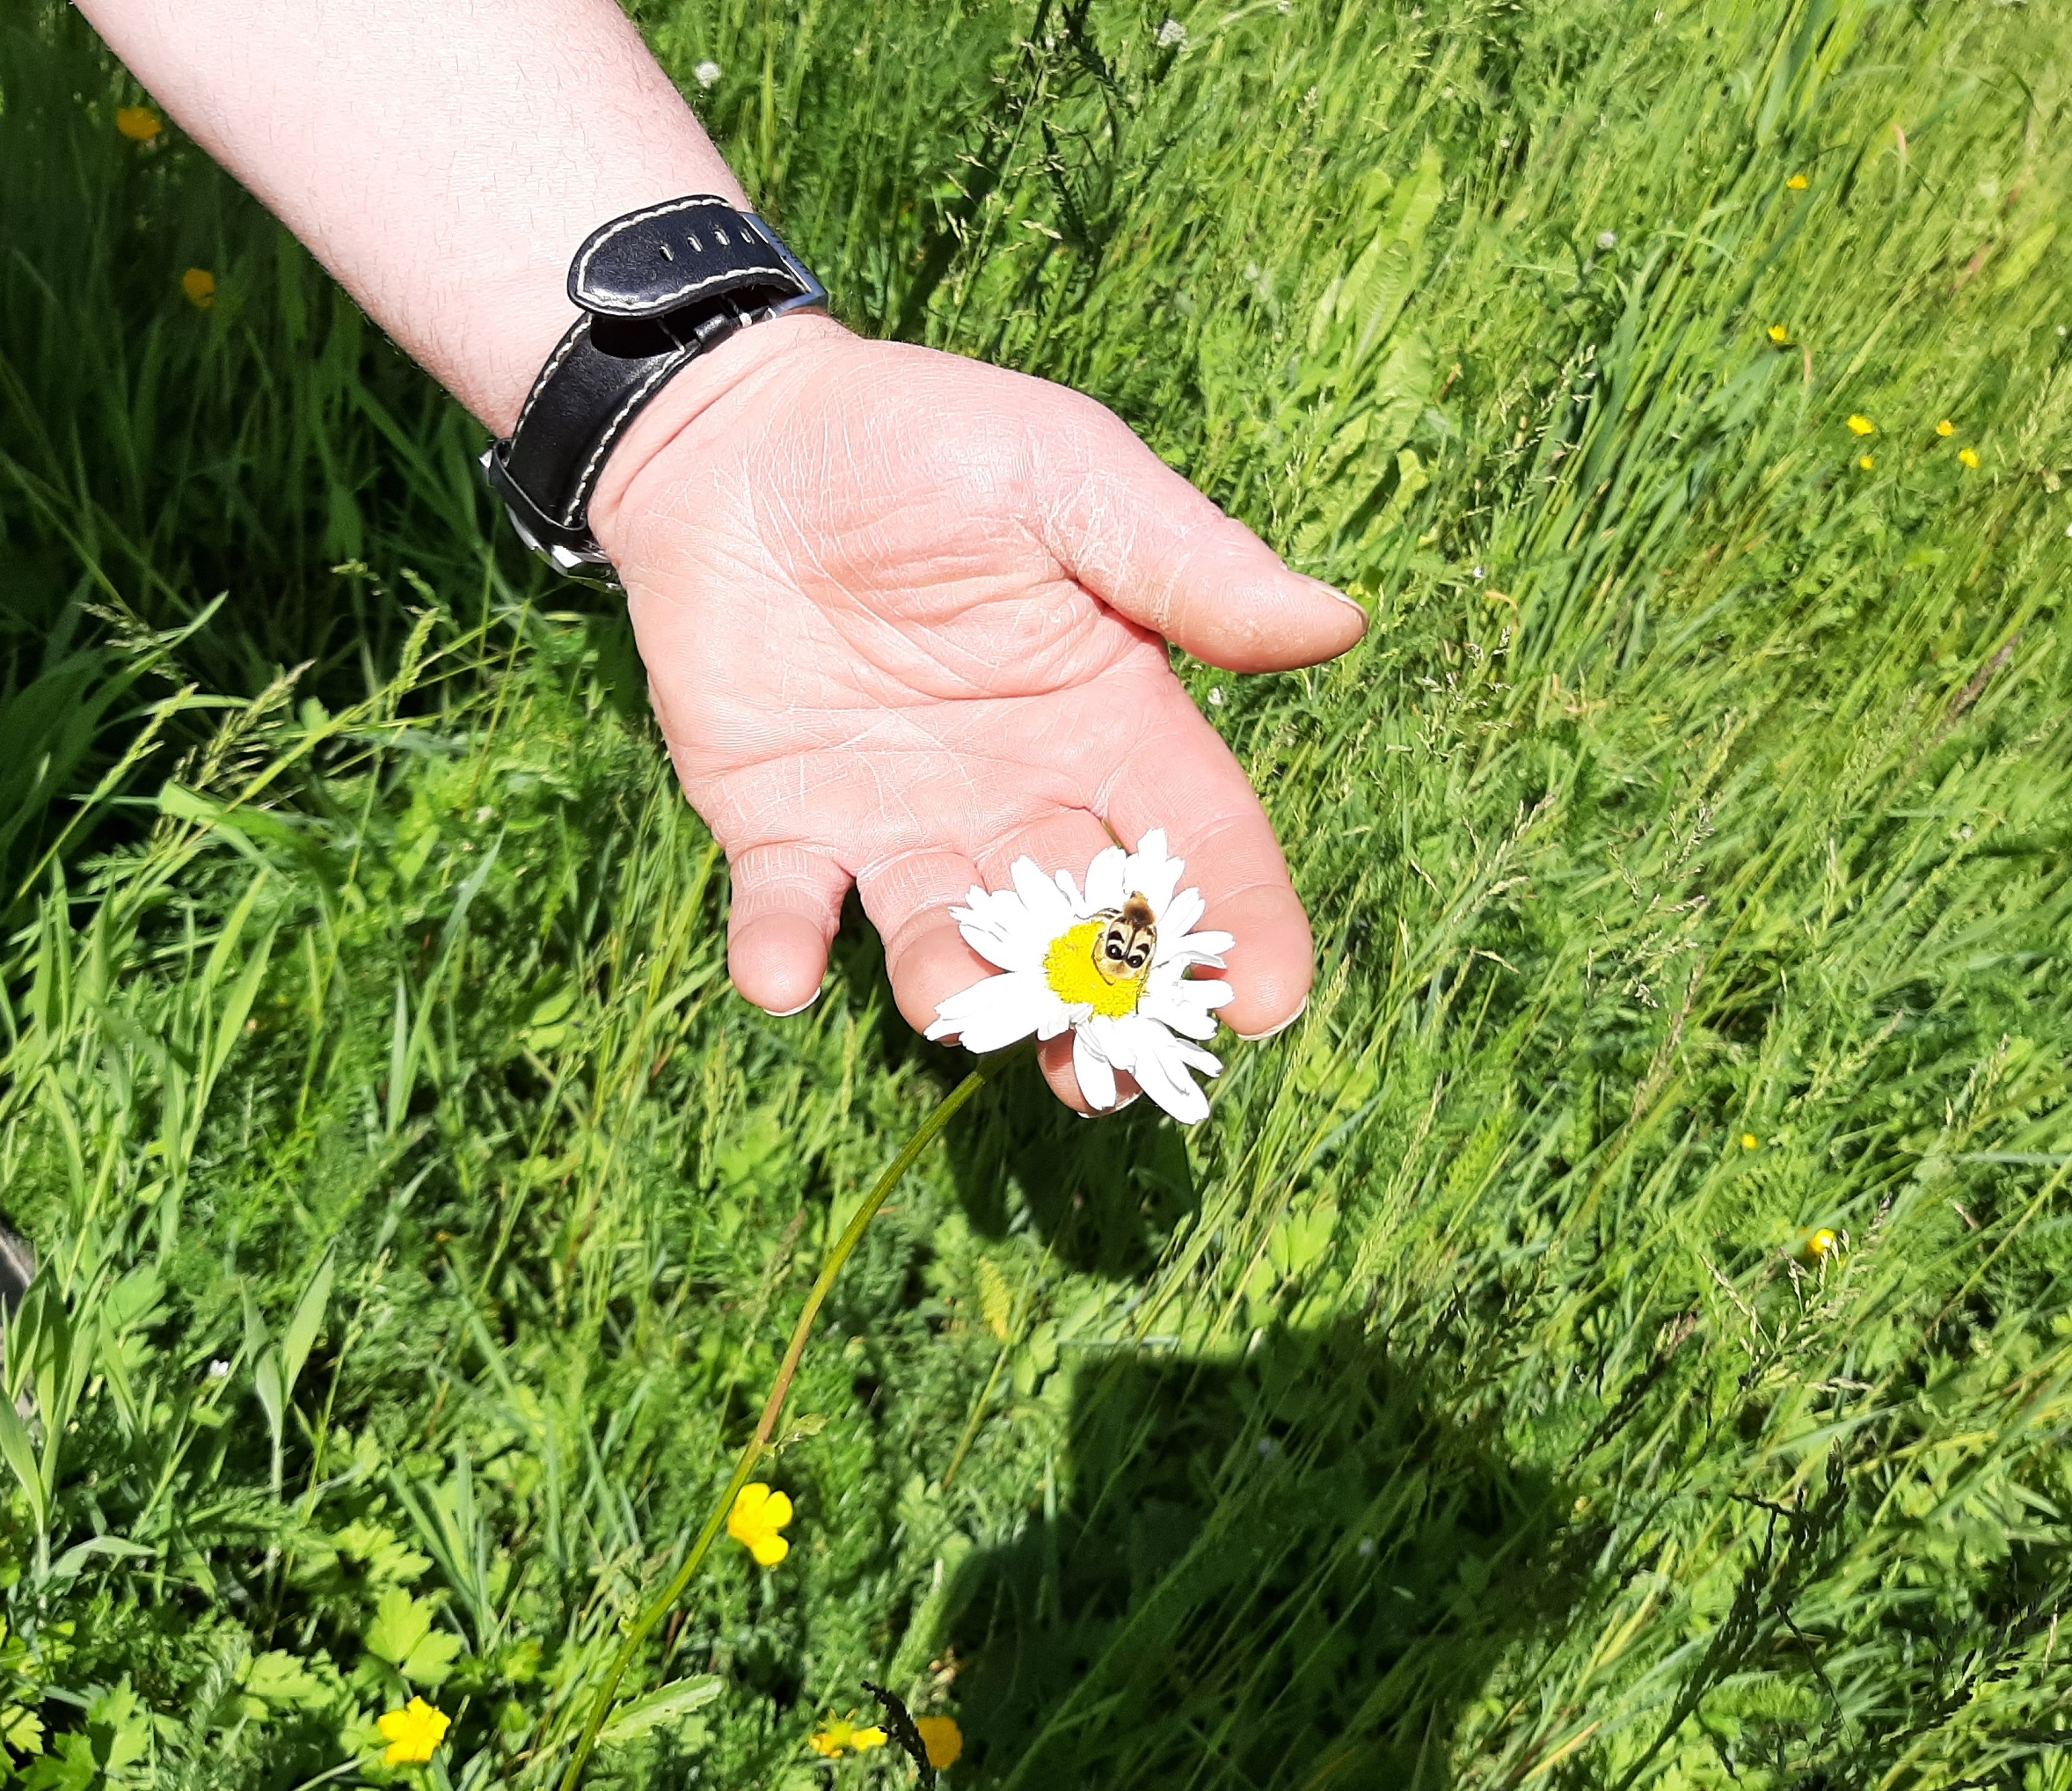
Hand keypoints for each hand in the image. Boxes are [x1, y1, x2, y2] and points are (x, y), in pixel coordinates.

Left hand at [586, 315, 1364, 1112]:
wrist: (735, 434)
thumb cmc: (920, 442)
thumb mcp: (1065, 477)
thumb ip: (1183, 562)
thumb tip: (1336, 626)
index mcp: (1110, 718)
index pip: (1196, 837)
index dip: (1237, 919)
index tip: (1263, 1000)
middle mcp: (1018, 796)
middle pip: (1081, 929)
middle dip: (1099, 1007)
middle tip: (1110, 1074)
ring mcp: (899, 825)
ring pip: (945, 941)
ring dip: (952, 989)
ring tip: (951, 1009)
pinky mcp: (783, 830)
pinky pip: (789, 912)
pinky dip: (781, 953)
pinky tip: (779, 975)